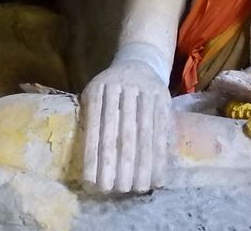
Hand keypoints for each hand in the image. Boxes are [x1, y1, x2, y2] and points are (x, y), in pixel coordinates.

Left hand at [79, 60, 169, 193]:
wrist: (140, 60)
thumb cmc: (111, 88)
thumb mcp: (95, 95)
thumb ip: (90, 120)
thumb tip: (88, 165)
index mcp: (98, 89)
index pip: (95, 127)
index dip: (94, 155)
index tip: (93, 182)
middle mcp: (122, 88)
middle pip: (120, 132)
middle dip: (118, 163)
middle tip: (116, 189)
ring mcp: (145, 91)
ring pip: (143, 133)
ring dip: (142, 163)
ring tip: (138, 188)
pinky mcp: (163, 98)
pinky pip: (161, 130)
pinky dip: (160, 155)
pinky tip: (157, 175)